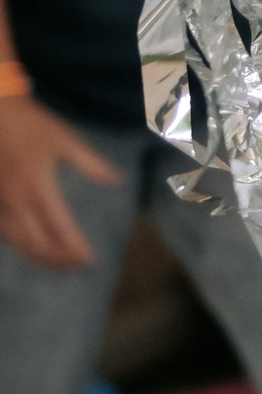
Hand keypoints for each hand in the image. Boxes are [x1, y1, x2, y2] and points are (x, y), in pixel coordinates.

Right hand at [0, 96, 117, 266]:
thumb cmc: (31, 125)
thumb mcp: (66, 140)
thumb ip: (92, 164)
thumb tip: (117, 181)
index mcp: (38, 188)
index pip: (59, 228)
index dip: (74, 248)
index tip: (89, 260)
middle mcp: (16, 201)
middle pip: (37, 242)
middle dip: (58, 259)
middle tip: (77, 267)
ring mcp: (0, 202)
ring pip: (17, 241)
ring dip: (38, 257)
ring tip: (58, 266)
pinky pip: (3, 231)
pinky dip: (19, 245)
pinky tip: (30, 249)